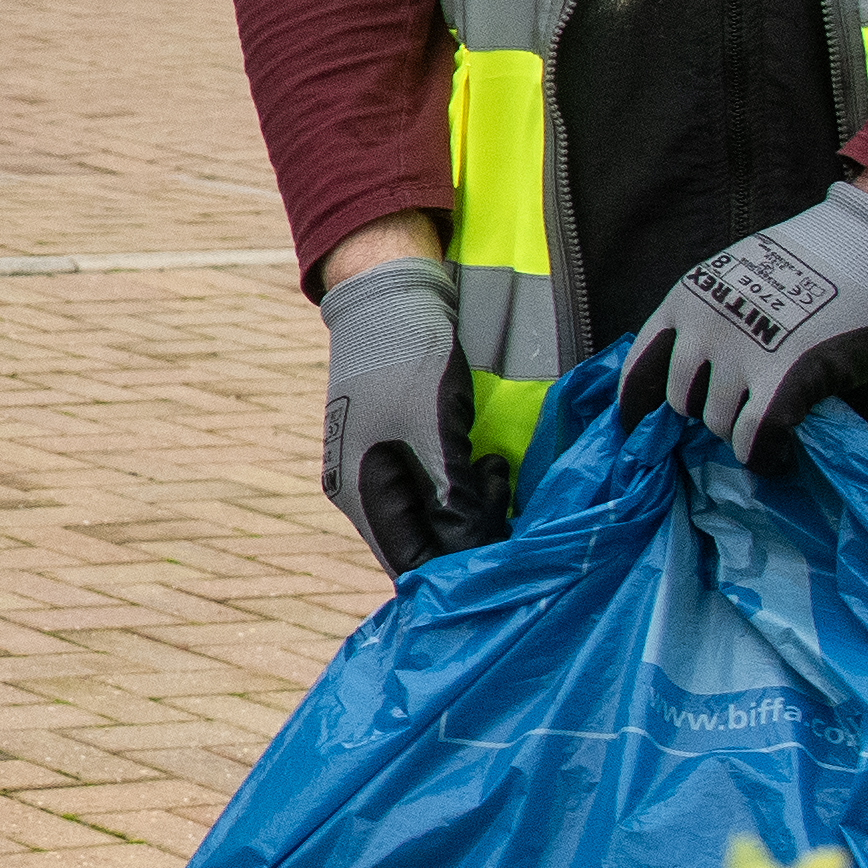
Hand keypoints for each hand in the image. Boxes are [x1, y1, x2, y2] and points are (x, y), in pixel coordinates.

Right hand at [317, 249, 496, 578]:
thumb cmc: (407, 359)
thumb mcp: (438, 433)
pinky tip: (487, 461)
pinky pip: (434, 491)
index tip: (507, 562)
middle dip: (473, 535)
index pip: (412, 564)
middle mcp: (361, 490)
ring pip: (433, 519)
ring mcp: (376, 470)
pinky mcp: (395, 450)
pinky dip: (465, 486)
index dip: (459, 573)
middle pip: (423, 545)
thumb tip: (476, 555)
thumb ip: (456, 500)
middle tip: (507, 498)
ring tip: (497, 470)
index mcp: (360, 492)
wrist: (388, 294)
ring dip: (474, 508)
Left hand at [612, 180, 867, 460]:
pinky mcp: (782, 380)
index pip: (640, 365)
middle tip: (743, 414)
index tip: (637, 426)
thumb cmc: (818, 259)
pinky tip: (781, 457)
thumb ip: (718, 320)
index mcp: (686, 299)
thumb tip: (708, 375)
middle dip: (709, 413)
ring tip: (769, 432)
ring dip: (742, 435)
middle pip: (682, 402)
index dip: (638, 403)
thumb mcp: (742, 278)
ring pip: (719, 424)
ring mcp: (739, 355)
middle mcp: (702, 329)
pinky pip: (757, 438)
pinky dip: (766, 456)